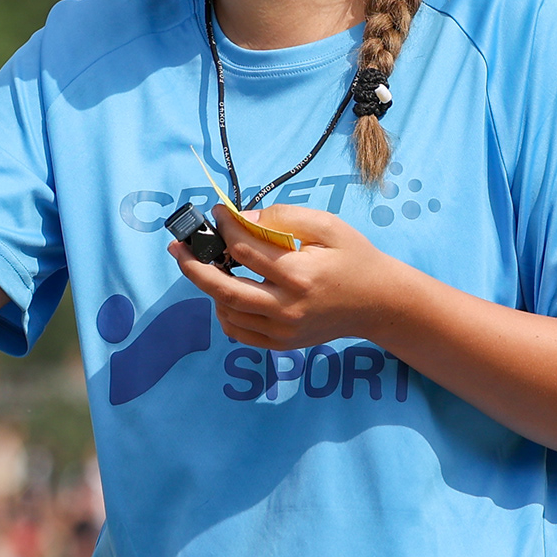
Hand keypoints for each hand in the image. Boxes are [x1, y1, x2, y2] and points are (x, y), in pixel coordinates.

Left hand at [168, 204, 402, 348]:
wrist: (379, 303)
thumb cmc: (354, 258)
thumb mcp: (327, 226)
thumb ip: (283, 218)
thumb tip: (241, 218)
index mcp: (300, 274)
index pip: (244, 248)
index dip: (224, 226)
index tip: (216, 212)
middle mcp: (288, 307)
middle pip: (223, 288)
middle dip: (193, 265)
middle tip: (177, 248)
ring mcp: (284, 331)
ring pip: (227, 311)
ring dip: (209, 287)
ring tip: (206, 265)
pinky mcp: (282, 344)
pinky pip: (238, 332)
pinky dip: (224, 312)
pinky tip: (224, 292)